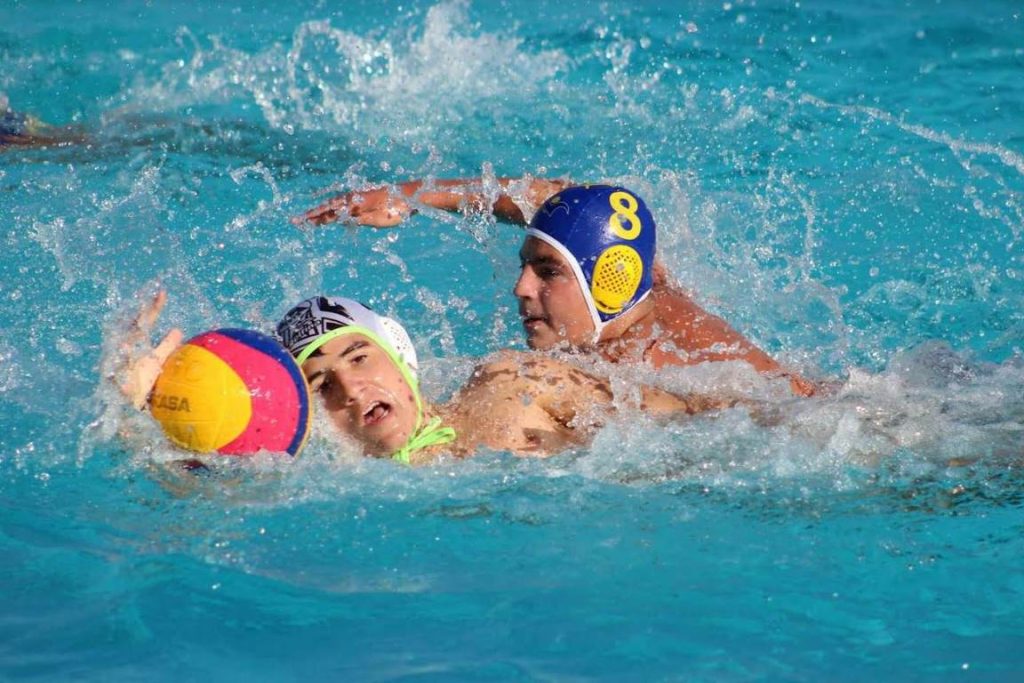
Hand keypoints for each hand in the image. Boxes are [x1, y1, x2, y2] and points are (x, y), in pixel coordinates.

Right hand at [118, 290, 182, 409]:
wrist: (132, 406)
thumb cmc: (144, 381)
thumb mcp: (157, 362)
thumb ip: (166, 346)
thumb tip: (177, 330)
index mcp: (136, 344)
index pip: (144, 321)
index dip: (152, 308)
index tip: (162, 292)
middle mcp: (126, 350)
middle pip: (132, 331)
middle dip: (139, 318)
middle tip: (150, 303)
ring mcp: (119, 364)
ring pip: (122, 350)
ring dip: (127, 342)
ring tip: (136, 333)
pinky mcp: (115, 383)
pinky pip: (117, 377)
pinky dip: (121, 374)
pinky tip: (126, 364)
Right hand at [293, 187, 415, 226]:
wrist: (411, 195)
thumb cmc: (396, 209)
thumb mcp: (377, 219)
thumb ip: (357, 218)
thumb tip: (337, 218)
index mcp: (354, 203)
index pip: (328, 212)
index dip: (313, 218)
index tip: (299, 222)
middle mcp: (353, 197)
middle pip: (328, 206)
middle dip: (312, 214)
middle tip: (296, 220)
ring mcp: (358, 195)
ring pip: (334, 204)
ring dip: (321, 211)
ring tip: (310, 217)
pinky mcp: (364, 196)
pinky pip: (343, 202)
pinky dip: (332, 208)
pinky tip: (331, 212)